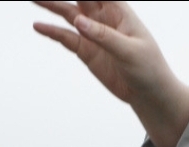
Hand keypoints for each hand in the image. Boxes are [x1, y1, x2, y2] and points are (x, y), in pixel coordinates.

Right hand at [32, 1, 188, 146]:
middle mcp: (104, 18)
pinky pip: (66, 38)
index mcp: (119, 11)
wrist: (149, 95)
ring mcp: (94, 34)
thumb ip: (104, 36)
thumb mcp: (129, 52)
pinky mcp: (87, 51)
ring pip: (68, 15)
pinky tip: (39, 27)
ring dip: (52, 6)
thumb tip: (78, 21)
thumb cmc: (149, 69)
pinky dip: (52, 32)